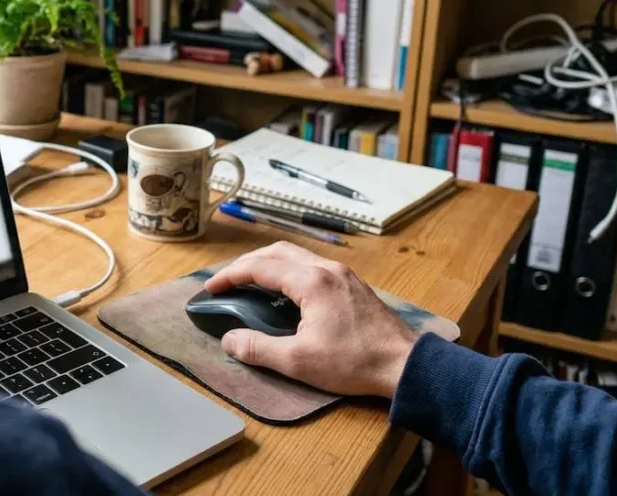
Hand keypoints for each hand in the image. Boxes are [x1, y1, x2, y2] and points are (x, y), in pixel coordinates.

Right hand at [204, 242, 418, 398]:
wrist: (405, 365)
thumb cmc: (355, 363)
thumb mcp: (298, 361)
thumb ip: (258, 348)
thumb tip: (229, 340)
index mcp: (311, 281)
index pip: (260, 267)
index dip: (231, 276)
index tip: (211, 288)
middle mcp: (327, 269)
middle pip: (277, 251)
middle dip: (247, 263)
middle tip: (227, 281)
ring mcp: (343, 274)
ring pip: (297, 254)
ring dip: (269, 263)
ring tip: (250, 281)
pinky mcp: (353, 284)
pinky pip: (312, 264)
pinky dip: (289, 269)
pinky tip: (285, 289)